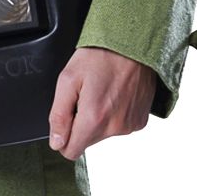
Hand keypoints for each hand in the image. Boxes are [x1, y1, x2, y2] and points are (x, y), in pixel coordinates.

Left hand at [48, 46, 157, 160]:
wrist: (133, 44)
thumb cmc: (100, 56)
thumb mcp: (68, 79)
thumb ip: (58, 114)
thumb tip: (56, 141)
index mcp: (94, 119)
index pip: (71, 151)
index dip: (63, 137)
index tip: (66, 117)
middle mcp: (115, 128)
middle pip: (87, 141)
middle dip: (81, 123)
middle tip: (85, 96)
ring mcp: (130, 126)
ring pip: (103, 134)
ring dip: (98, 118)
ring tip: (101, 91)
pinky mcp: (140, 121)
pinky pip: (119, 126)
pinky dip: (114, 114)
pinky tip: (115, 94)